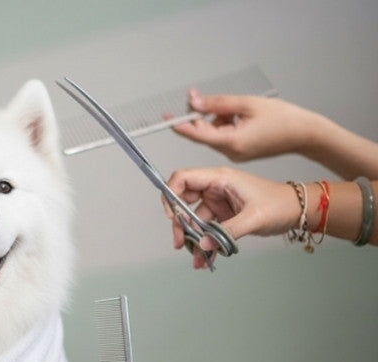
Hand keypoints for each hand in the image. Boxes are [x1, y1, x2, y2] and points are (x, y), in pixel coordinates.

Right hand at [165, 167, 299, 268]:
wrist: (297, 211)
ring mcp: (218, 202)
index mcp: (220, 178)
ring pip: (194, 219)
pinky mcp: (223, 215)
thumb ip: (226, 232)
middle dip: (180, 223)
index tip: (173, 216)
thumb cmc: (280, 203)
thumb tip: (203, 243)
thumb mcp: (254, 217)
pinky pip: (206, 229)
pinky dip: (205, 243)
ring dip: (193, 238)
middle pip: (183, 201)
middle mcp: (215, 188)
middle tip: (181, 242)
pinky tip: (205, 257)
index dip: (171, 194)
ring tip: (197, 256)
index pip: (183, 179)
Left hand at [172, 89, 323, 161]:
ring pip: (214, 133)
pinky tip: (242, 116)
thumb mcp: (247, 104)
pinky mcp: (240, 151)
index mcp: (232, 142)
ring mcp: (235, 153)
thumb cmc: (285, 118)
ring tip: (239, 109)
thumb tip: (194, 103)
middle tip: (199, 96)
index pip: (196, 134)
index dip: (179, 124)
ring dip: (218, 118)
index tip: (166, 117)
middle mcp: (231, 151)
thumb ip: (217, 103)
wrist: (307, 134)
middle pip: (204, 132)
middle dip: (201, 114)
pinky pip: (224, 136)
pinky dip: (226, 124)